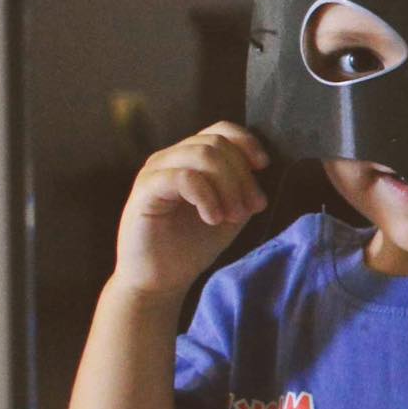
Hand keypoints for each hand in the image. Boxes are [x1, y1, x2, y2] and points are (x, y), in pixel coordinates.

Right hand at [113, 122, 269, 298]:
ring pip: (202, 155)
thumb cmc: (193, 244)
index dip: (246, 143)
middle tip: (249, 209)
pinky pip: (183, 177)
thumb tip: (261, 166)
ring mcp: (155, 171)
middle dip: (242, 176)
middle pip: (217, 144)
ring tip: (231, 216)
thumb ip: (243, 185)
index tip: (263, 166)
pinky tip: (212, 218)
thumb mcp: (230, 209)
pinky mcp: (144, 190)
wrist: (162, 278)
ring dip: (227, 186)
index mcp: (190, 158)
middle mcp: (170, 157)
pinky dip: (206, 196)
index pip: (221, 130)